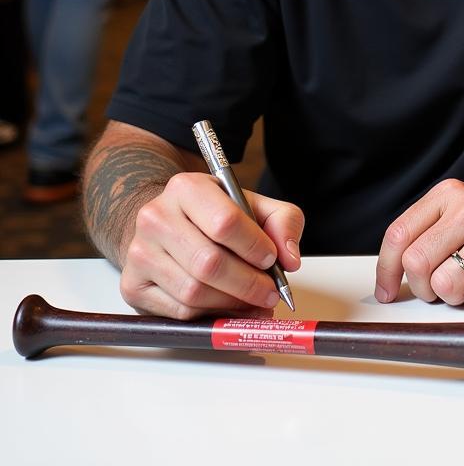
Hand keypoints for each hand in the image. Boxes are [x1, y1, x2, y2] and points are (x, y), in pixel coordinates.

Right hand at [120, 172, 303, 318]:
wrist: (167, 222)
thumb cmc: (214, 214)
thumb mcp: (254, 204)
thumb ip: (283, 222)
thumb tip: (290, 258)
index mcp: (187, 188)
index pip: (225, 222)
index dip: (254, 246)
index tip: (271, 260)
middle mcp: (156, 217)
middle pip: (209, 263)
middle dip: (248, 284)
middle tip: (269, 292)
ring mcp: (139, 253)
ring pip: (194, 292)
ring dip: (232, 304)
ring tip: (254, 301)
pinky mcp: (132, 286)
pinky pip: (179, 312)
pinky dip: (211, 316)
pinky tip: (229, 308)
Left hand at [374, 179, 463, 311]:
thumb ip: (430, 230)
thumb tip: (391, 272)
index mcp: (453, 193)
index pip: (399, 234)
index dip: (386, 270)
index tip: (387, 291)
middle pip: (417, 264)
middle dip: (423, 288)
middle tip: (441, 289)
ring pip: (445, 287)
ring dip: (455, 298)